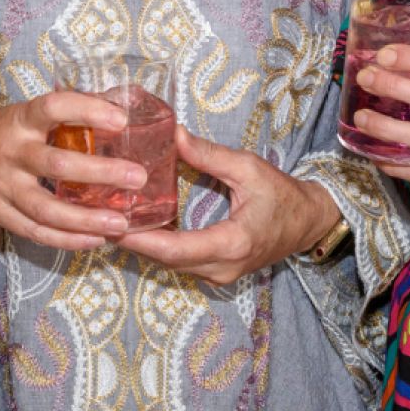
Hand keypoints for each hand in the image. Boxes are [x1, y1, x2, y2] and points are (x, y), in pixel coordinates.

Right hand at [0, 91, 150, 250]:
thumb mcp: (23, 114)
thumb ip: (64, 115)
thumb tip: (119, 105)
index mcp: (18, 120)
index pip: (52, 108)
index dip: (87, 110)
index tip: (121, 120)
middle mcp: (9, 152)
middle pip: (57, 165)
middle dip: (100, 172)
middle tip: (137, 177)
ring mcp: (1, 186)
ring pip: (46, 209)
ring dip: (87, 218)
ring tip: (121, 223)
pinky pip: (35, 232)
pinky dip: (67, 240)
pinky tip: (95, 240)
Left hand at [115, 127, 338, 285]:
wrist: (309, 221)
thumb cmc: (283, 194)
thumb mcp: (248, 167)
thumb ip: (208, 155)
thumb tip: (172, 135)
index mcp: (232, 243)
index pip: (176, 249)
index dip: (141, 240)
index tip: (112, 225)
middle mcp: (223, 268)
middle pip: (167, 260)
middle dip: (133, 242)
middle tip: (100, 218)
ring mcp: (221, 275)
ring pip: (172, 265)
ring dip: (144, 246)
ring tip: (112, 221)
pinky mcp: (218, 272)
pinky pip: (182, 263)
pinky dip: (159, 248)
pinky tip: (139, 228)